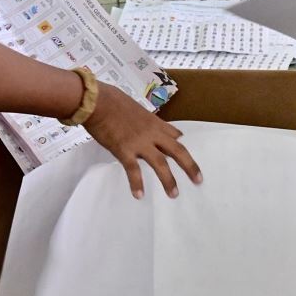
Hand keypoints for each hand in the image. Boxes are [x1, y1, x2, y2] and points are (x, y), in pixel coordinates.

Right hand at [84, 89, 201, 198]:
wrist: (97, 101)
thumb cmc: (112, 100)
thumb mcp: (133, 107)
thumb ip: (141, 118)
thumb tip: (138, 122)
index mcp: (154, 122)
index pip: (174, 134)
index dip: (181, 144)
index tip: (186, 153)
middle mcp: (152, 133)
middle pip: (177, 151)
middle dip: (190, 166)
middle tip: (198, 180)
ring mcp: (139, 142)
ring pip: (160, 164)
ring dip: (168, 180)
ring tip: (174, 194)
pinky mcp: (124, 150)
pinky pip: (133, 170)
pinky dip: (137, 184)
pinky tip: (139, 195)